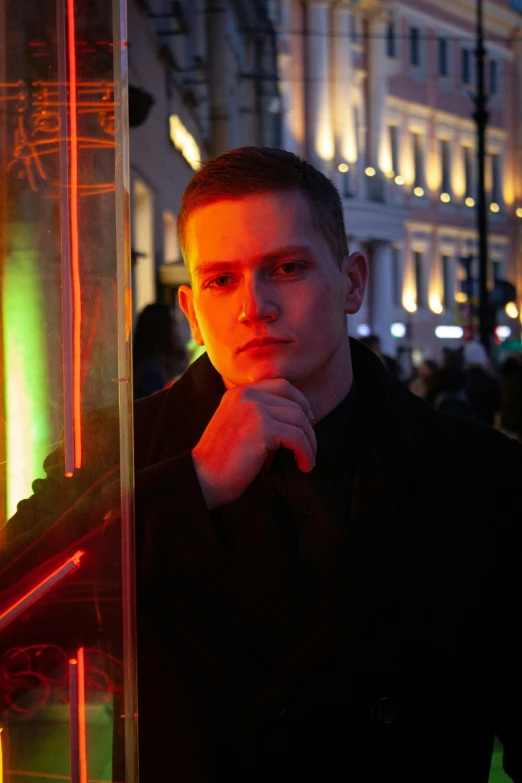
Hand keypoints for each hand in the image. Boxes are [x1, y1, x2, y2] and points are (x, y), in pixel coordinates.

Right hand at [191, 379, 315, 509]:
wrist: (203, 479)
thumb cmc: (222, 461)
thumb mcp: (239, 426)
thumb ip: (261, 415)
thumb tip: (300, 418)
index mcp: (238, 392)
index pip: (281, 386)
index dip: (300, 402)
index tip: (308, 421)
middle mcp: (246, 395)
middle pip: (293, 403)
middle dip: (307, 427)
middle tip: (309, 447)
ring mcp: (254, 409)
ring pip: (299, 419)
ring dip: (309, 442)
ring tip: (307, 460)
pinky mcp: (262, 427)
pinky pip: (297, 437)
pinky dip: (306, 452)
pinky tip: (304, 465)